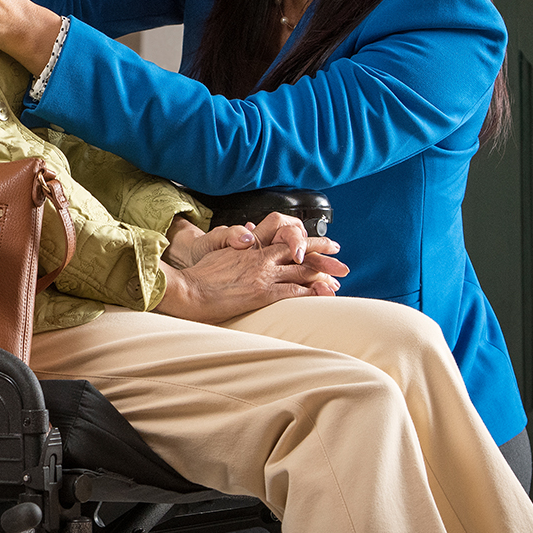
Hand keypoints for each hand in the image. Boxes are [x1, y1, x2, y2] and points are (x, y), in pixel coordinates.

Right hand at [155, 223, 347, 322]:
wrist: (190, 290)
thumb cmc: (201, 275)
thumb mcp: (220, 252)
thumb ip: (236, 245)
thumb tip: (246, 237)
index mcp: (252, 247)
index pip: (286, 241)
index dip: (307, 242)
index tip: (323, 244)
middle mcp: (261, 258)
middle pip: (301, 255)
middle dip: (324, 258)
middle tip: (341, 262)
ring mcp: (264, 275)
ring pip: (302, 273)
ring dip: (323, 276)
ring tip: (338, 280)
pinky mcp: (263, 293)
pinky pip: (294, 292)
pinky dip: (311, 292)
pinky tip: (323, 295)